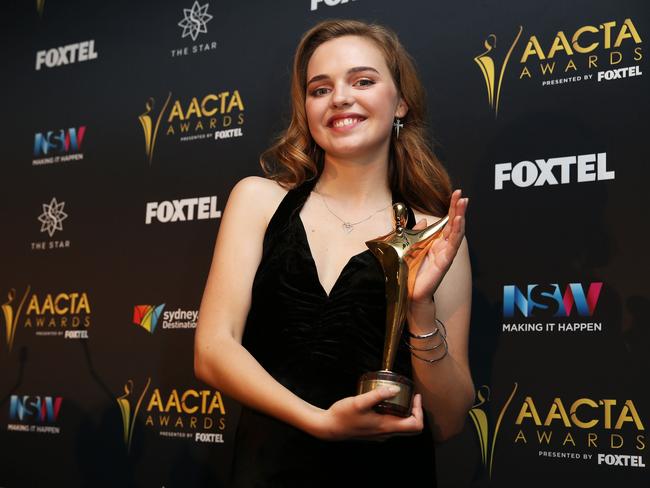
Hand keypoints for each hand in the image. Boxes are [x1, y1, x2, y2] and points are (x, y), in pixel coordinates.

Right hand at [312, 388, 423, 440]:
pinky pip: (391, 425)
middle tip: (410, 396)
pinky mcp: (374, 432)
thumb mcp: (359, 402)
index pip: (415, 426)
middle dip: (415, 411)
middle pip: (411, 428)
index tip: (415, 396)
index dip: (419, 411)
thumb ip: (377, 395)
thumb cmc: (343, 415)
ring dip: (405, 413)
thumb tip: (395, 389)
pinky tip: (385, 402)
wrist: (328, 427)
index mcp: (386, 427)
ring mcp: (380, 434)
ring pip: (401, 427)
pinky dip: (395, 415)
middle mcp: (386, 433)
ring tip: (400, 396)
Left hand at [407, 189, 467, 303]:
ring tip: (463, 203)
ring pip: (457, 232)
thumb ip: (418, 233)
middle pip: (454, 224)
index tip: (456, 193)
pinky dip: (457, 231)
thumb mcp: (412, 246)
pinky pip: (453, 244)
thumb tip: (423, 220)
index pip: (446, 222)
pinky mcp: (445, 261)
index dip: (451, 208)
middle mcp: (443, 247)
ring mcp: (446, 253)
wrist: (409, 292)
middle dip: (458, 208)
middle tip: (462, 194)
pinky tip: (459, 221)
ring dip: (460, 216)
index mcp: (436, 243)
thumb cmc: (412, 272)